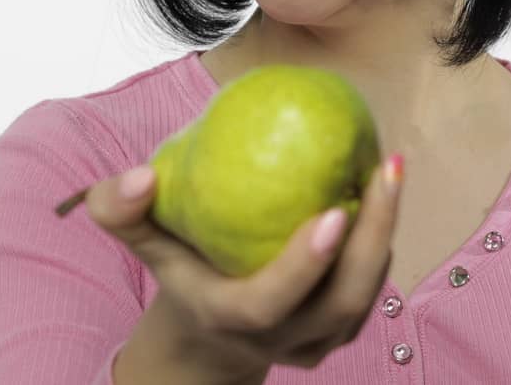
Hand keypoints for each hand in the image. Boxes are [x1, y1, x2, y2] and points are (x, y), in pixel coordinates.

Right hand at [74, 152, 403, 373]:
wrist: (207, 334)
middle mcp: (279, 340)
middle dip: (372, 236)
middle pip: (340, 302)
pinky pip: (370, 290)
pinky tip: (382, 191)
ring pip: (365, 295)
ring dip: (384, 232)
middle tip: (385, 168)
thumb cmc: (178, 269)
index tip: (333, 212)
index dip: (305, 266)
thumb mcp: (143, 241)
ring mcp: (315, 342)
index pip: (271, 304)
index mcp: (230, 318)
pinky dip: (381, 242)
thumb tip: (137, 176)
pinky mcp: (339, 332)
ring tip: (389, 169)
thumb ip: (121, 211)